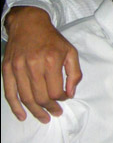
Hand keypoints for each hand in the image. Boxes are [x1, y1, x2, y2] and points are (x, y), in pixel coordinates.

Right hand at [1, 7, 81, 122]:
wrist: (28, 24)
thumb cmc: (52, 39)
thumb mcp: (70, 51)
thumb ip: (74, 73)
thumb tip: (71, 93)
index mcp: (51, 60)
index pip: (56, 90)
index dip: (62, 98)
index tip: (65, 98)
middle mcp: (33, 65)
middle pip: (41, 97)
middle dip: (50, 108)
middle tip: (55, 113)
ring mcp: (18, 68)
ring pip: (26, 98)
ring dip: (35, 112)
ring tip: (43, 118)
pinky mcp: (7, 69)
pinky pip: (10, 93)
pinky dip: (15, 107)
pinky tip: (22, 116)